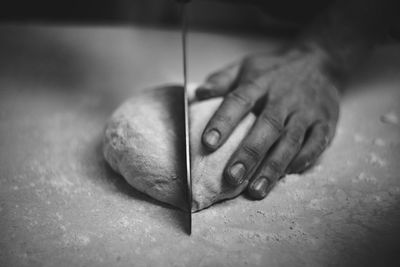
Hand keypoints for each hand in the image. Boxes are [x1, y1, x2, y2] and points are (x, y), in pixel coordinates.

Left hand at [196, 45, 339, 198]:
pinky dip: (303, 160)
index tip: (208, 143)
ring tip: (256, 190)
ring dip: (273, 166)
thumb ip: (222, 80)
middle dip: (249, 153)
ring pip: (291, 141)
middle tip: (231, 176)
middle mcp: (284, 98)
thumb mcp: (246, 66)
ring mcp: (306, 111)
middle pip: (267, 127)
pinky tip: (288, 175)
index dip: (223, 121)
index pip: (239, 101)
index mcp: (259, 83)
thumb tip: (198, 94)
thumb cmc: (274, 70)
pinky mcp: (325, 122)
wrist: (319, 62)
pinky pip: (316, 143)